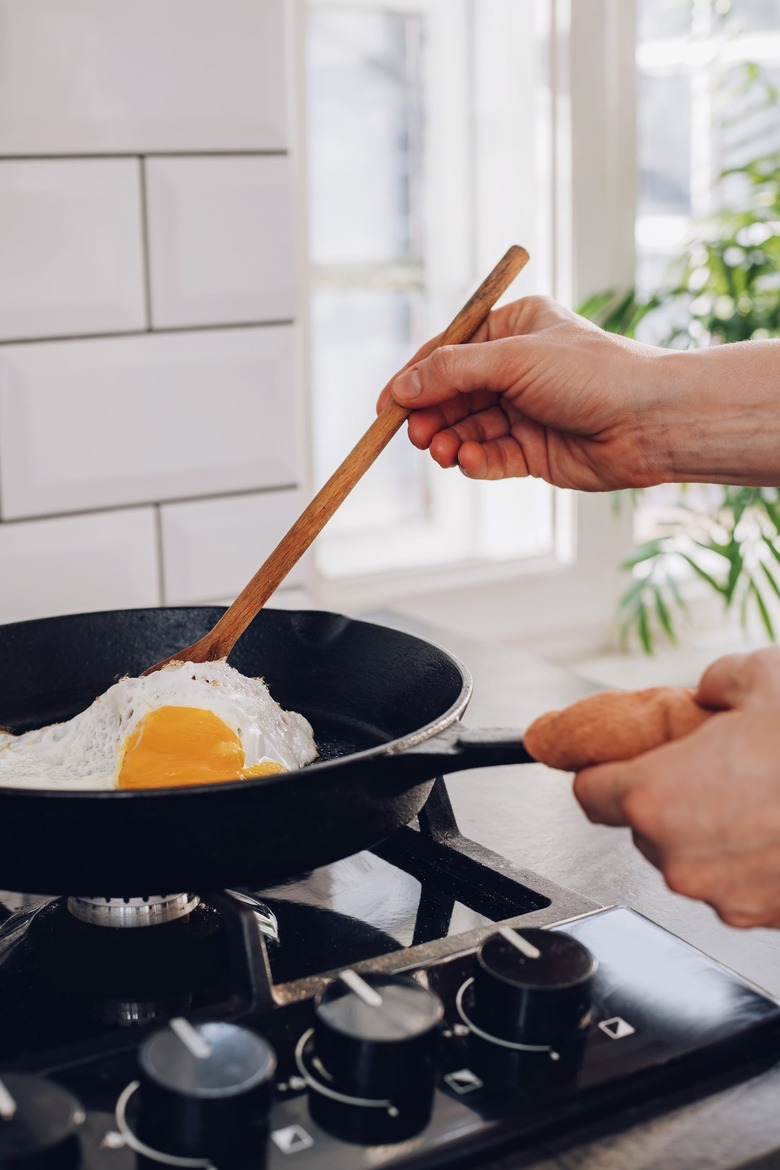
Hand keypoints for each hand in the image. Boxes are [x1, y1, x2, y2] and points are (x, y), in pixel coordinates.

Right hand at [378, 297, 668, 490]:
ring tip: (441, 452)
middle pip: (453, 394)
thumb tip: (402, 387)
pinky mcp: (533, 452)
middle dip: (431, 416)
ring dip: (450, 441)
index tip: (385, 407)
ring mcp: (524, 412)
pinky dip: (476, 461)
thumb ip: (452, 372)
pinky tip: (469, 463)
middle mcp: (517, 369)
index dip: (414, 379)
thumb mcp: (512, 359)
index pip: (448, 352)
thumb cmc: (592, 373)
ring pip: (468, 429)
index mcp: (513, 330)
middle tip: (415, 435)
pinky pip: (491, 458)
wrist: (649, 421)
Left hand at [573, 646, 779, 927]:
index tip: (610, 759)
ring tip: (762, 791)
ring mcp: (725, 896)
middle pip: (644, 825)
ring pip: (693, 858)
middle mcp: (680, 857)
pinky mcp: (767, 917)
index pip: (590, 792)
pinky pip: (738, 882)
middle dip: (668, 795)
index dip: (601, 769)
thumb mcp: (761, 675)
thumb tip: (711, 690)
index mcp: (657, 795)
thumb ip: (715, 683)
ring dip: (712, 829)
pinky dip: (751, 857)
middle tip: (710, 764)